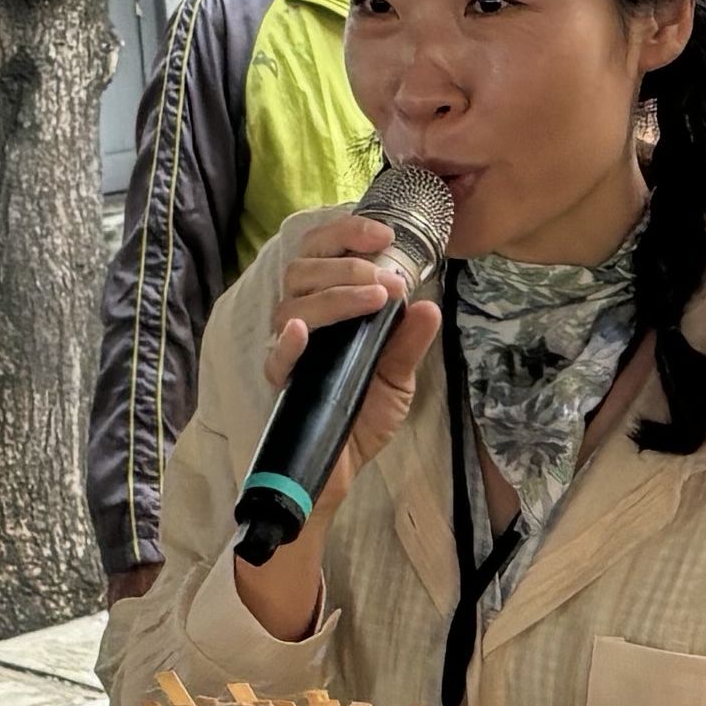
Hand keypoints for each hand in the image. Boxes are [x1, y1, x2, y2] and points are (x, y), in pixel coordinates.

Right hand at [231, 209, 443, 635]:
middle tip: (388, 278)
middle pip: (302, 269)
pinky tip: (304, 330)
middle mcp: (304, 323)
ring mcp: (290, 353)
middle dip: (348, 264)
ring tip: (376, 297)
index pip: (322, 252)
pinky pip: (276, 357)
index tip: (383, 233)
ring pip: (293, 303)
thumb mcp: (398, 379)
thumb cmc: (361, 417)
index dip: (345, 233)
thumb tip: (428, 307)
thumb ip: (409, 343)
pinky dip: (289, 340)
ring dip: (335, 293)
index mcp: (329, 309)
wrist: (340, 471)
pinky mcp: (283, 385)